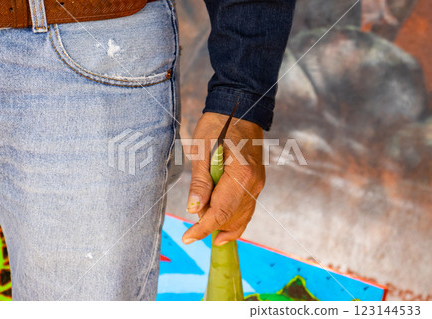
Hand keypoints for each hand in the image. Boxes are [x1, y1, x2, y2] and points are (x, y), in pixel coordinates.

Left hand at [182, 112, 264, 245]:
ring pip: (241, 217)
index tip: (188, 238)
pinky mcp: (256, 184)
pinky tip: (222, 231)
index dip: (203, 228)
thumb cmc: (218, 125)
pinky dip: (233, 221)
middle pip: (232, 218)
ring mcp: (258, 185)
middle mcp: (254, 184)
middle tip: (191, 227)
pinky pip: (246, 209)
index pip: (222, 211)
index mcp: (242, 174)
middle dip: (210, 225)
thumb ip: (200, 182)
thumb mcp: (202, 150)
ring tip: (202, 231)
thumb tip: (193, 209)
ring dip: (222, 226)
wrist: (241, 111)